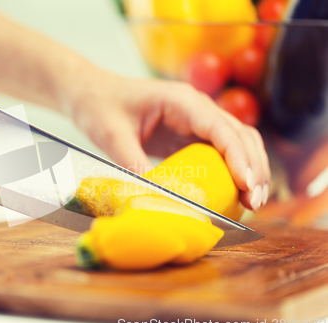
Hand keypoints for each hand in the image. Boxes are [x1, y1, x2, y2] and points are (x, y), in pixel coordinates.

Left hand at [66, 69, 270, 210]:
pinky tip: (233, 193)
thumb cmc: (101, 107)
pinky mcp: (189, 134)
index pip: (220, 127)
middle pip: (240, 134)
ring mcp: (195, 120)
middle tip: (254, 202)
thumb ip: (132, 163)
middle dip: (253, 167)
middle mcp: (195, 107)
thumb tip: (154, 198)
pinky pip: (220, 151)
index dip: (238, 156)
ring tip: (251, 202)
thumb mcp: (112, 136)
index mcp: (180, 101)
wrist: (93, 95)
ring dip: (249, 169)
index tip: (247, 185)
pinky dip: (232, 171)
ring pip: (237, 142)